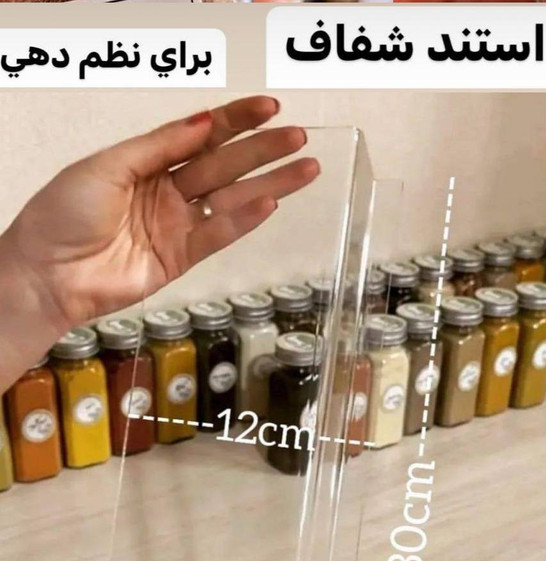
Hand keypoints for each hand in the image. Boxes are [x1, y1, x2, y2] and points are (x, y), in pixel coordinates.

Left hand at [0, 95, 319, 389]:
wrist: (48, 273)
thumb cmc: (62, 215)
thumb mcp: (108, 166)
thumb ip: (159, 146)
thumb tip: (202, 123)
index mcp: (147, 162)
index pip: (201, 136)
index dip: (235, 121)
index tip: (268, 108)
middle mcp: (167, 192)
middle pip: (224, 165)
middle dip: (262, 151)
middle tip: (298, 138)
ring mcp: (175, 225)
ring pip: (230, 199)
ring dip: (268, 185)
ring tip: (304, 170)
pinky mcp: (180, 258)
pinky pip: (217, 235)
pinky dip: (243, 221)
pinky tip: (270, 204)